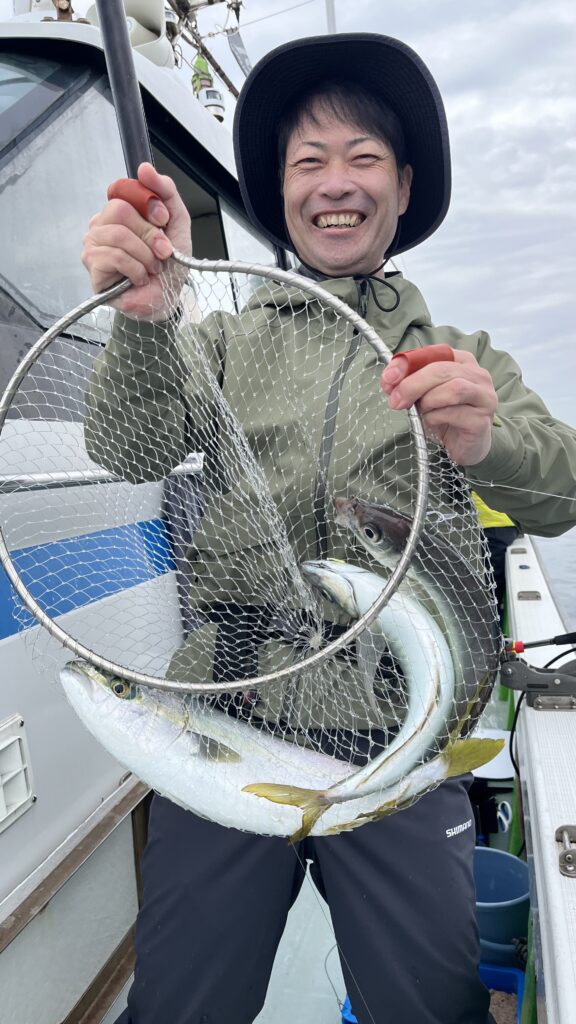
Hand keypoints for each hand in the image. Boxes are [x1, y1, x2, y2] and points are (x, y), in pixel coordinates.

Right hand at [81, 162, 191, 319]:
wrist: (166, 298)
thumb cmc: (168, 263)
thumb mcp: (176, 222)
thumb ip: (165, 192)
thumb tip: (144, 168)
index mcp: (119, 209)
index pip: (122, 188)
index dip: (147, 203)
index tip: (164, 221)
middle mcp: (101, 223)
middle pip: (120, 210)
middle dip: (150, 233)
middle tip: (163, 251)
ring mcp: (93, 243)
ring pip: (119, 234)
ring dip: (146, 255)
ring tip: (152, 268)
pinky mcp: (92, 265)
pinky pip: (115, 256)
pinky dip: (136, 269)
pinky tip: (139, 278)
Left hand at [380, 348, 497, 465]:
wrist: (465, 445)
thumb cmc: (445, 415)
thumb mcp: (422, 395)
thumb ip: (407, 383)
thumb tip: (389, 381)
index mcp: (461, 361)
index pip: (432, 353)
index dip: (407, 364)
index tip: (388, 379)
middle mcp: (477, 375)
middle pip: (442, 370)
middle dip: (413, 384)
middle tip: (395, 400)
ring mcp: (484, 397)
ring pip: (454, 389)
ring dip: (428, 401)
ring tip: (421, 412)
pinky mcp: (481, 420)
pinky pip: (454, 413)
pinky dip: (435, 418)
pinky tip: (432, 422)